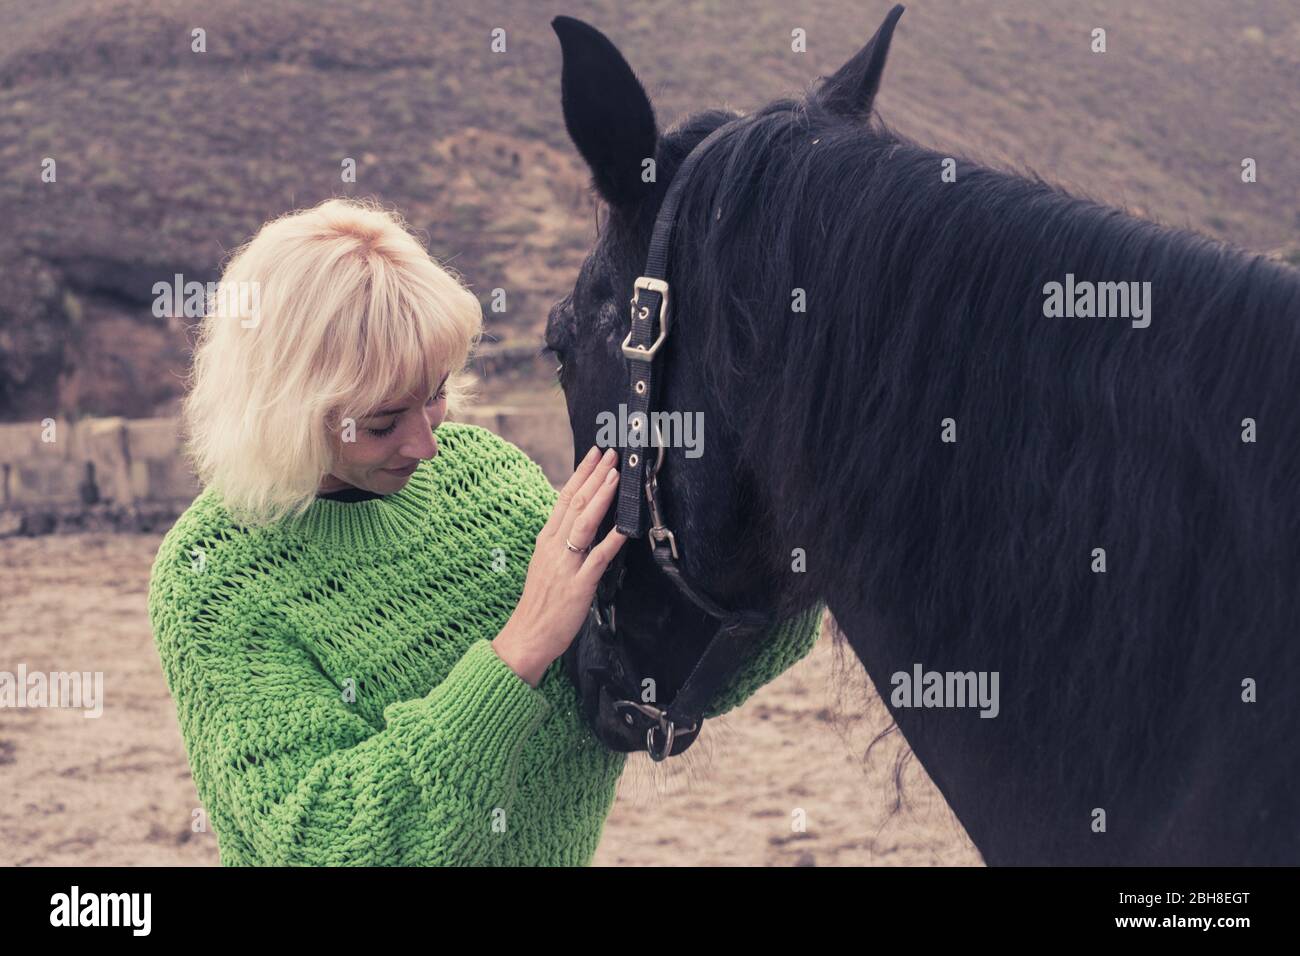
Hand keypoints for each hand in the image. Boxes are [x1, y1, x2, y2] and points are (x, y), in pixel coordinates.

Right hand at [493, 445, 627, 685]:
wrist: (527, 636)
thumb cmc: (539, 603)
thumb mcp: (545, 564)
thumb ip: (560, 542)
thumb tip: (578, 522)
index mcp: (546, 540)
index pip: (563, 498)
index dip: (580, 474)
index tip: (594, 455)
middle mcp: (554, 547)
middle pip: (575, 503)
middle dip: (595, 476)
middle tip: (612, 454)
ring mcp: (566, 564)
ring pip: (585, 523)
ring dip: (602, 497)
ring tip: (616, 476)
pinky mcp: (579, 585)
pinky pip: (597, 558)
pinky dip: (612, 541)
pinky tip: (624, 527)